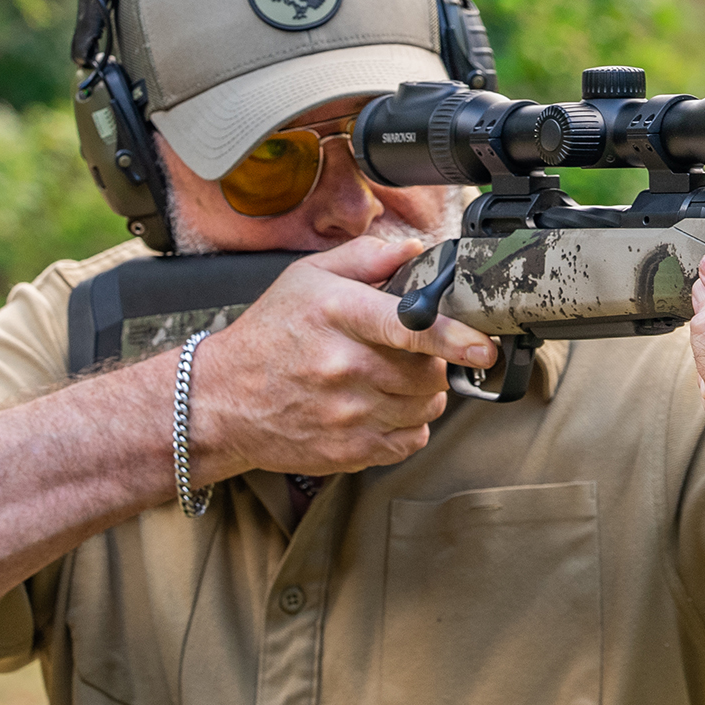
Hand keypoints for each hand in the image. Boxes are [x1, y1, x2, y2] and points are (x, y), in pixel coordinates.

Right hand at [190, 235, 496, 478]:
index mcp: (338, 314)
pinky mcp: (349, 451)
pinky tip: (383, 406)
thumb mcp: (307, 277)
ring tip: (392, 378)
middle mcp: (344, 366)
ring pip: (427, 406)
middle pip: (429, 370)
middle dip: (434, 360)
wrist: (221, 401)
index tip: (484, 345)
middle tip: (410, 352)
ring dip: (424, 392)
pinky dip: (410, 424)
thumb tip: (418, 253)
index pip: (409, 326)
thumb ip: (367, 257)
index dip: (454, 336)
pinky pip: (411, 439)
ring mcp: (347, 414)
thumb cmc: (269, 335)